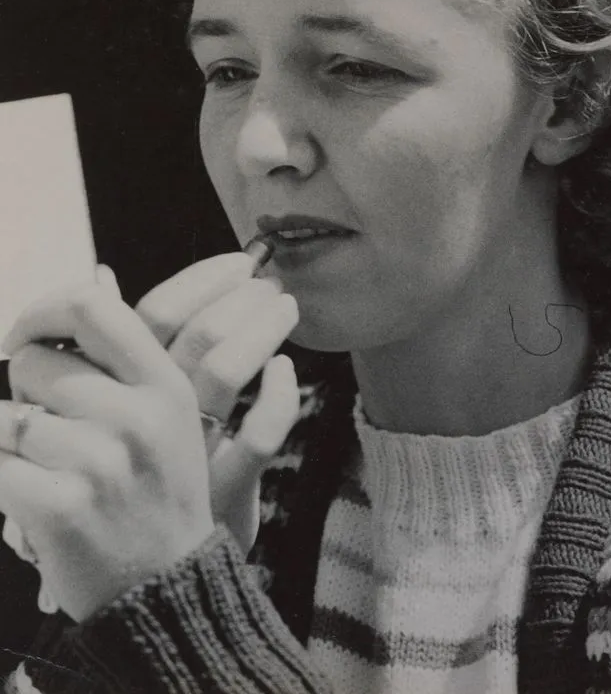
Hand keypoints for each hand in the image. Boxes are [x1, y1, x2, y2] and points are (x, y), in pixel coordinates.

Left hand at [0, 279, 214, 621]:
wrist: (166, 586)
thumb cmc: (158, 492)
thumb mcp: (167, 414)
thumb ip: (126, 353)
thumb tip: (94, 278)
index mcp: (165, 385)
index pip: (92, 306)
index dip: (44, 310)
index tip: (31, 337)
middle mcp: (137, 416)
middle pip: (36, 362)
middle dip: (27, 392)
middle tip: (53, 431)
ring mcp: (98, 461)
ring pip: (5, 416)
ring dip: (12, 442)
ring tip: (50, 471)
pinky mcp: (56, 506)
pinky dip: (1, 477)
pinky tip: (29, 497)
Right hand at [135, 253, 300, 553]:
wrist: (135, 570)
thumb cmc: (121, 467)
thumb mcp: (105, 401)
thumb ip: (108, 337)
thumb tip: (103, 273)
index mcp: (120, 384)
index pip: (156, 311)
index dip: (202, 278)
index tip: (240, 261)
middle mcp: (152, 413)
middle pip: (201, 333)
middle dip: (243, 296)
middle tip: (270, 280)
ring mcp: (190, 451)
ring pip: (229, 370)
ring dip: (264, 328)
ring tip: (285, 304)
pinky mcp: (223, 490)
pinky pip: (259, 437)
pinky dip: (280, 397)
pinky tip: (286, 369)